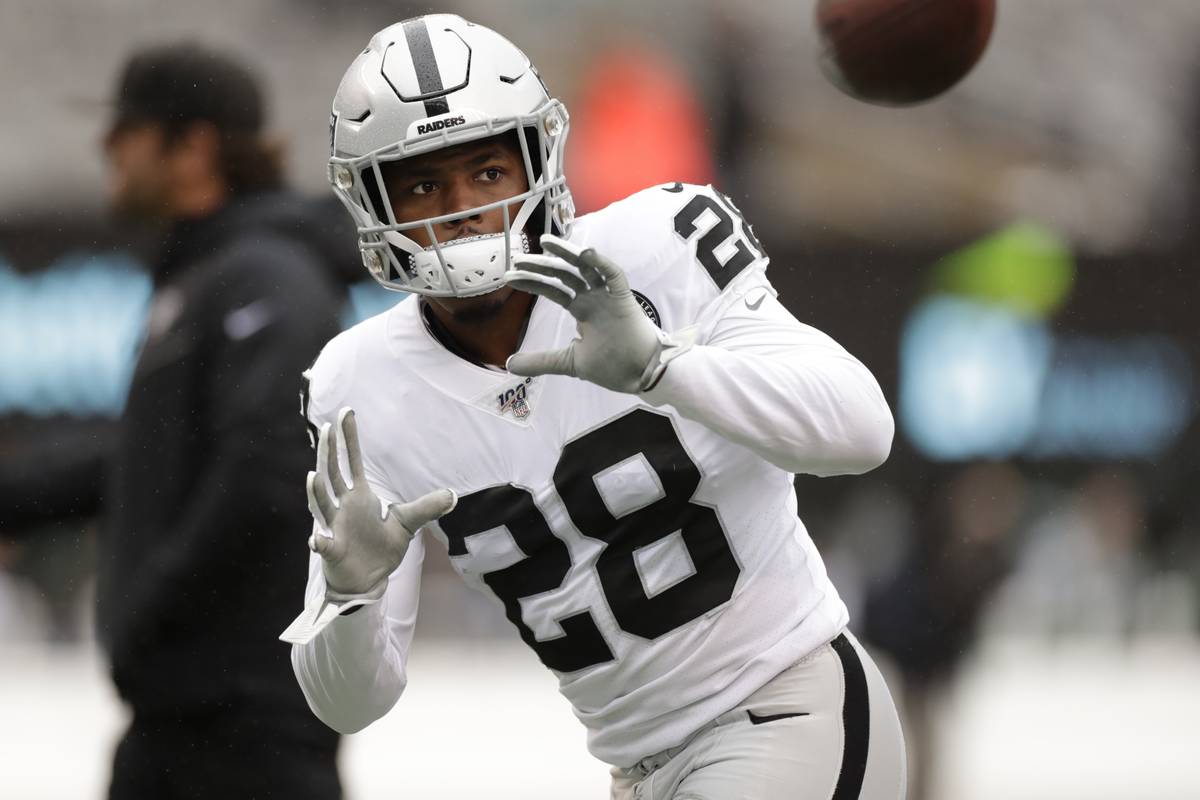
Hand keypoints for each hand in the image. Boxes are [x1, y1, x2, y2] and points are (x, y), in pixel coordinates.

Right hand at [307, 407, 455, 599]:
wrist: (368, 580)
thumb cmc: (382, 549)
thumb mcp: (407, 524)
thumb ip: (426, 507)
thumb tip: (453, 495)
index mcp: (360, 497)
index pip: (353, 462)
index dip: (349, 439)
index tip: (346, 413)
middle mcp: (343, 507)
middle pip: (334, 475)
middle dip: (330, 453)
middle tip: (328, 427)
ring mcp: (335, 528)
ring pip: (322, 505)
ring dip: (316, 491)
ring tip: (314, 473)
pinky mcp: (332, 551)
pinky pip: (323, 545)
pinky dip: (319, 542)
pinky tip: (316, 540)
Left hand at [504, 235, 691, 392]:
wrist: (641, 377)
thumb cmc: (611, 366)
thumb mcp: (568, 362)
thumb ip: (540, 360)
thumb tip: (509, 364)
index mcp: (581, 309)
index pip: (553, 289)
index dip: (532, 282)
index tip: (510, 276)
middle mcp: (593, 298)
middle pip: (564, 275)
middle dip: (541, 265)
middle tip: (517, 258)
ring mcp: (608, 296)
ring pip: (586, 267)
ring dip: (567, 253)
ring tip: (546, 242)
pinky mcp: (625, 299)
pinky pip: (614, 275)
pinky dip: (602, 263)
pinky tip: (586, 252)